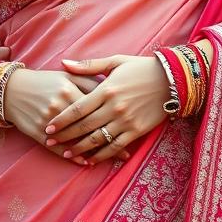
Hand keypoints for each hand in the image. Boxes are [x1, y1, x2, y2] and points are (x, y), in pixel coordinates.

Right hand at [3, 68, 129, 165]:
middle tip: (126, 153)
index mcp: (69, 90)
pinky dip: (73, 157)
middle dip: (108, 140)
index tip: (130, 126)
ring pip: (75, 140)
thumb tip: (109, 87)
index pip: (96, 107)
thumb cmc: (44, 80)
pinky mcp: (38, 134)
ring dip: (93, 151)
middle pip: (88, 127)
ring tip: (111, 159)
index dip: (113, 118)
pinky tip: (86, 162)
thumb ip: (88, 79)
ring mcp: (48, 123)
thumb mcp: (66, 75)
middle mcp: (60, 107)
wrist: (11, 89)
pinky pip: (58, 149)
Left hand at [44, 55, 168, 164]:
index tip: (49, 127)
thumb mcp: (115, 62)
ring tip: (67, 153)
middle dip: (65, 136)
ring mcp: (125, 120)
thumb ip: (89, 66)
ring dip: (80, 148)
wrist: (172, 79)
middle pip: (84, 126)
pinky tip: (90, 159)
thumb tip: (64, 63)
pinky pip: (115, 146)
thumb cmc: (141, 68)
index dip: (62, 120)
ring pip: (97, 139)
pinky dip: (101, 155)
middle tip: (50, 142)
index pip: (78, 108)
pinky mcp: (136, 131)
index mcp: (106, 89)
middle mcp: (114, 107)